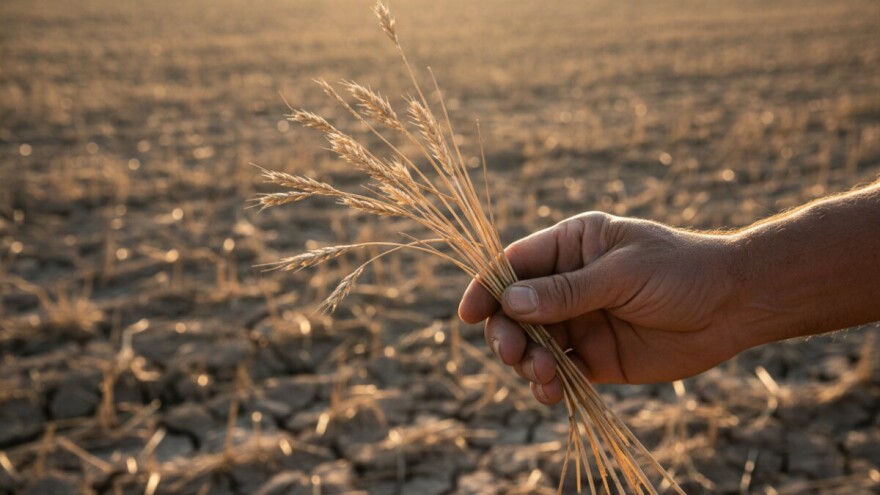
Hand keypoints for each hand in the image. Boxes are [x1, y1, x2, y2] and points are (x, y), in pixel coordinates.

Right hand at [459, 212, 744, 403]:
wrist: (734, 306)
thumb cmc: (681, 272)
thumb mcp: (622, 273)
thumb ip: (567, 291)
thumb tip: (510, 302)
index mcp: (571, 246)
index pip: (514, 265)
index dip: (487, 288)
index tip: (467, 314)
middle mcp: (567, 284)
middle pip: (514, 309)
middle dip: (506, 332)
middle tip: (513, 353)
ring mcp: (579, 321)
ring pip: (531, 344)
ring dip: (526, 362)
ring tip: (543, 374)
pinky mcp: (594, 357)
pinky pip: (557, 372)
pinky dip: (547, 384)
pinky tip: (553, 391)